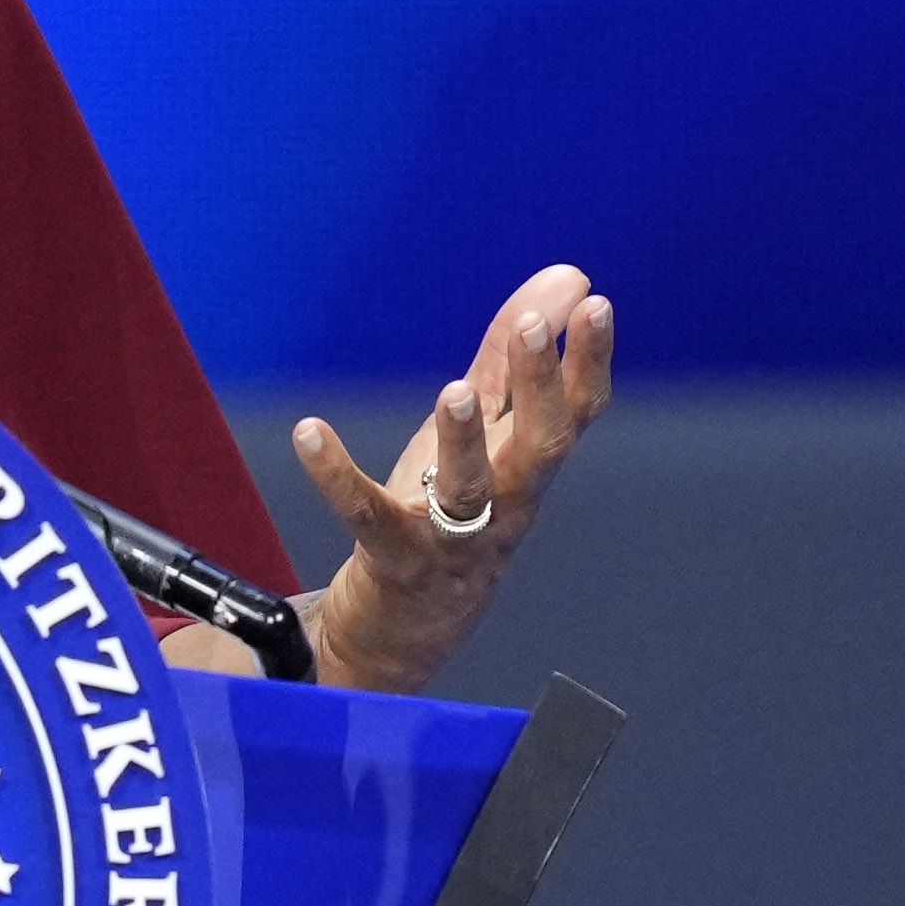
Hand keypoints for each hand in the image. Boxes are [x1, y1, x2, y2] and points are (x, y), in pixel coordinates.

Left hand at [286, 262, 613, 693]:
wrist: (406, 628)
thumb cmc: (449, 515)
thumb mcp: (483, 432)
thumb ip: (512, 358)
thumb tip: (567, 277)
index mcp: (527, 465)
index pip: (577, 412)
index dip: (589, 361)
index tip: (595, 305)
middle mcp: (504, 502)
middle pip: (540, 447)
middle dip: (539, 387)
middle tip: (530, 327)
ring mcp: (453, 537)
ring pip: (470, 491)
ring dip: (464, 441)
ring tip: (454, 389)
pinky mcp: (395, 559)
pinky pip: (367, 516)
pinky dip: (338, 475)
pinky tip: (309, 432)